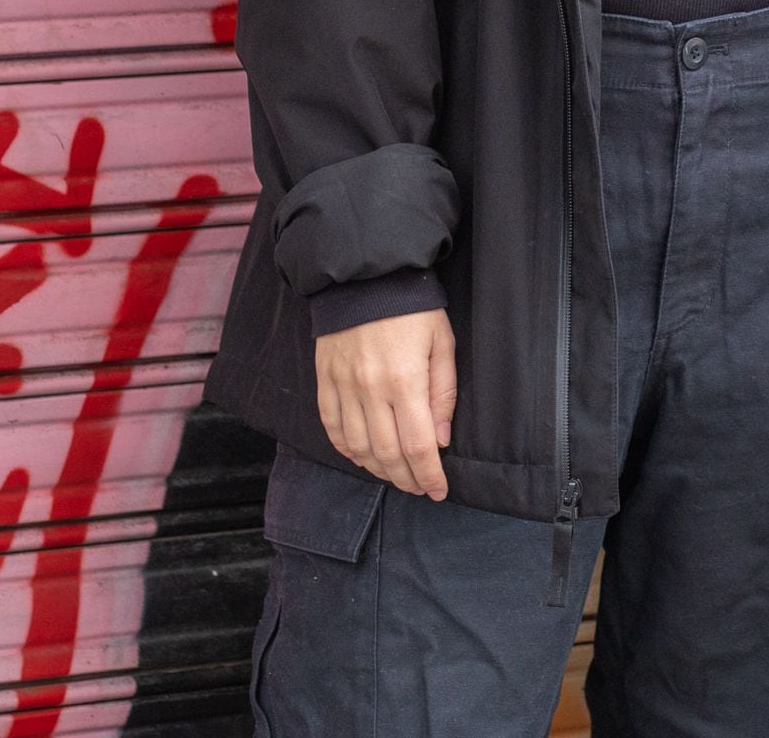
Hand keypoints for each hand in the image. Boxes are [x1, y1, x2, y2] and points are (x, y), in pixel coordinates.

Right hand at [315, 307, 456, 496]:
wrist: (365, 277)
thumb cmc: (413, 308)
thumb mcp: (442, 343)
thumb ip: (443, 394)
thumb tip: (440, 441)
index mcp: (405, 382)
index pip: (418, 447)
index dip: (429, 476)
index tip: (438, 491)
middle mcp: (371, 391)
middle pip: (387, 455)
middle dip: (406, 478)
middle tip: (419, 487)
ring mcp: (344, 388)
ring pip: (358, 448)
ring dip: (377, 469)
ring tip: (395, 475)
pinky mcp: (325, 381)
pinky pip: (332, 427)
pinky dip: (346, 449)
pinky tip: (361, 456)